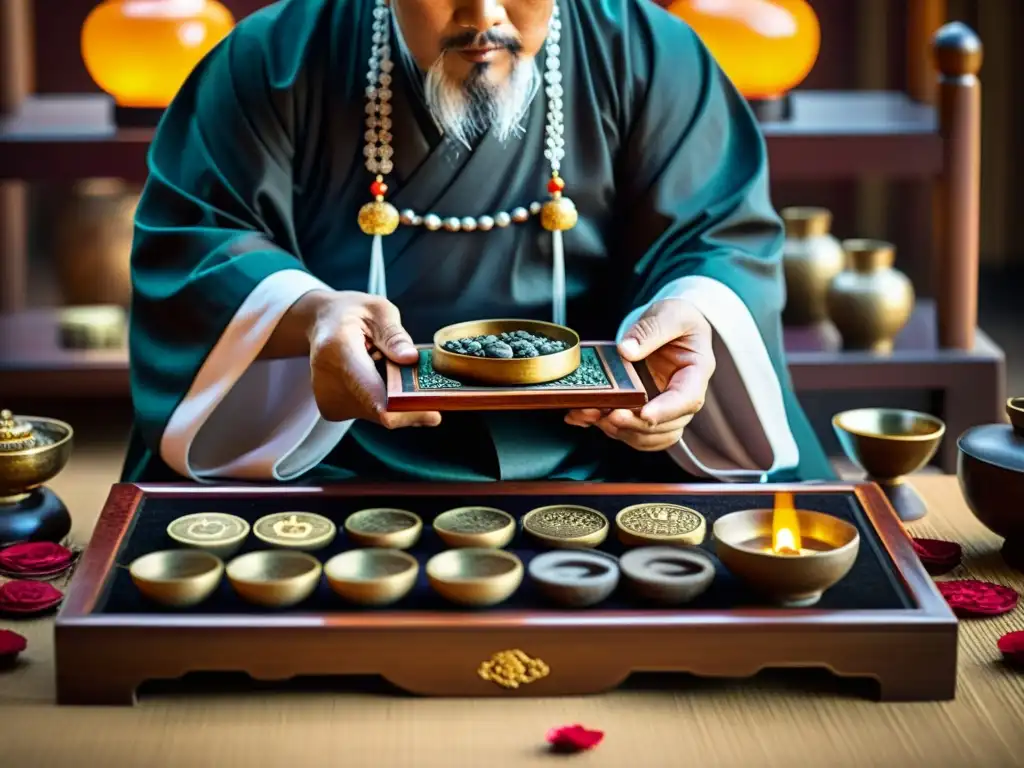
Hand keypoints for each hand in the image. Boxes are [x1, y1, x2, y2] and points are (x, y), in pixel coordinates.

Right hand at [306, 291, 440, 427]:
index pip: (370, 395)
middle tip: (418, 379)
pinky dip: (381, 399)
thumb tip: (410, 358)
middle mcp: (327, 381)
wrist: (320, 324)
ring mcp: (328, 400)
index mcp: (338, 350)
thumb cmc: (350, 314)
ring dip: (394, 398)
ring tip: (383, 366)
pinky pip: (369, 413)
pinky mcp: (332, 410)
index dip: (403, 409)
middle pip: (380, 411)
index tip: (433, 414)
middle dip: (408, 401)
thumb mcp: (377, 310)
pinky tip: (374, 377)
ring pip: (378, 414)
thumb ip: (394, 335)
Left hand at [565, 297, 714, 450]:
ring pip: (647, 436)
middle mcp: (681, 397)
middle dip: (635, 425)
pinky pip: (630, 430)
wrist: (670, 324)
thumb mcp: (669, 314)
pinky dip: (607, 428)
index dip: (665, 411)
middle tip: (609, 415)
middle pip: (667, 426)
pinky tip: (586, 417)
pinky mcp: (642, 410)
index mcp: (695, 372)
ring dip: (620, 431)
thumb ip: (651, 330)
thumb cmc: (678, 318)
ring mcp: (662, 407)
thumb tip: (628, 351)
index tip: (644, 414)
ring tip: (592, 414)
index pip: (688, 400)